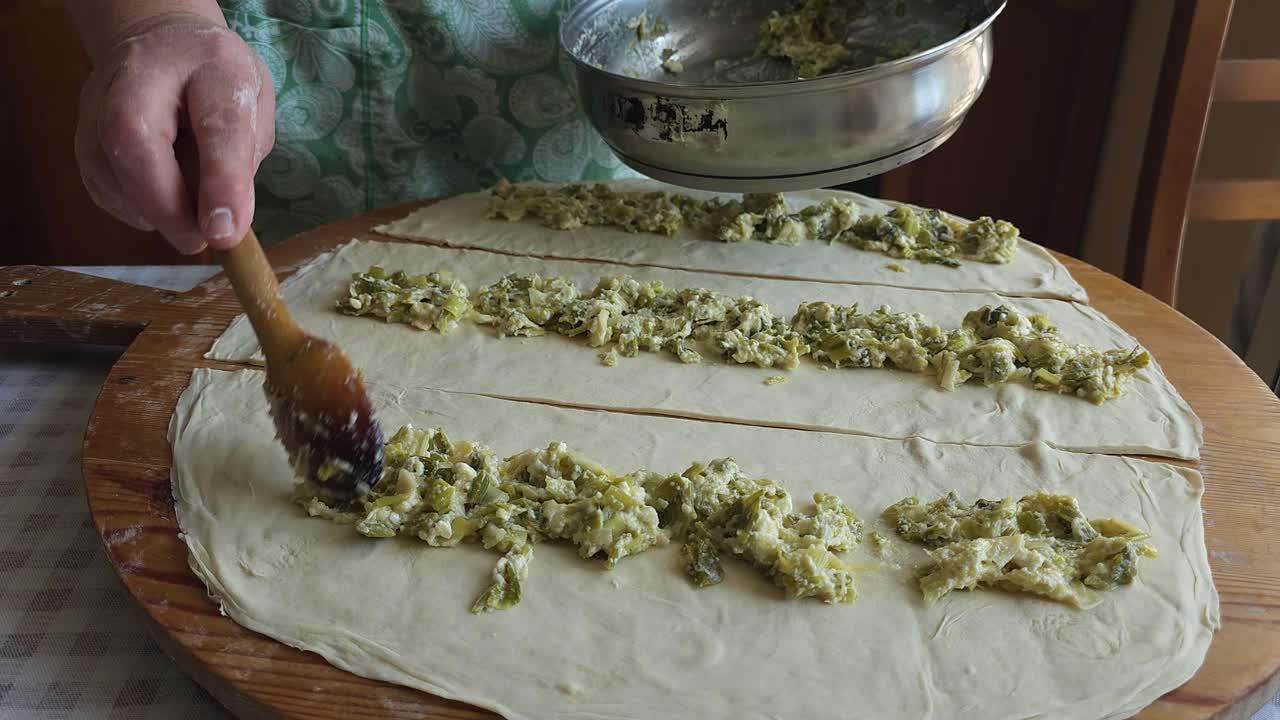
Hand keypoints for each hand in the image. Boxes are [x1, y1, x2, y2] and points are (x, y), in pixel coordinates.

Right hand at [75, 13, 274, 253]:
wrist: (159, 45)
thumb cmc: (216, 82)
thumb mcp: (255, 107)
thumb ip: (243, 157)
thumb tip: (221, 224)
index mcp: (211, 64)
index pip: (218, 124)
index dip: (223, 182)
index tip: (226, 232)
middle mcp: (141, 75)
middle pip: (136, 141)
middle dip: (168, 206)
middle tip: (200, 240)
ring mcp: (99, 105)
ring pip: (112, 173)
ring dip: (155, 211)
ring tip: (188, 207)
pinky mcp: (82, 140)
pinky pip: (106, 190)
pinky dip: (138, 209)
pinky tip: (161, 195)